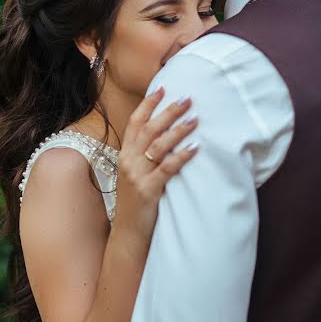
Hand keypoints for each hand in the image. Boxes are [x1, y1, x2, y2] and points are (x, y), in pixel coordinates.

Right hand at [114, 87, 199, 241]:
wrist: (128, 233)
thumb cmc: (135, 202)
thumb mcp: (134, 174)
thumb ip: (143, 156)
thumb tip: (164, 136)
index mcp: (125, 155)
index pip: (135, 122)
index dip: (148, 104)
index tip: (163, 88)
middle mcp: (128, 161)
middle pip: (149, 129)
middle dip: (169, 112)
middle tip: (187, 99)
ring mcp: (137, 175)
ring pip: (158, 145)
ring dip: (178, 130)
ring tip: (195, 119)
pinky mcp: (148, 190)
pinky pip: (167, 168)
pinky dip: (181, 156)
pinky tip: (195, 147)